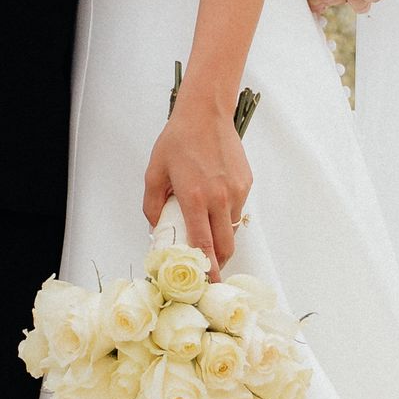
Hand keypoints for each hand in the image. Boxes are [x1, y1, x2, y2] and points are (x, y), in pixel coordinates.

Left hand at [142, 89, 251, 275]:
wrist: (205, 113)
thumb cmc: (178, 139)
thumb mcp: (154, 171)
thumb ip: (152, 204)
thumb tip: (156, 227)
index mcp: (195, 198)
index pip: (204, 245)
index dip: (207, 270)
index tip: (208, 285)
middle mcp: (219, 198)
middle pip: (225, 246)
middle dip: (218, 262)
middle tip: (207, 266)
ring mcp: (236, 191)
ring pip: (232, 228)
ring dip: (221, 237)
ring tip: (206, 228)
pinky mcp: (246, 183)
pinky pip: (237, 209)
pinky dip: (227, 214)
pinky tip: (214, 201)